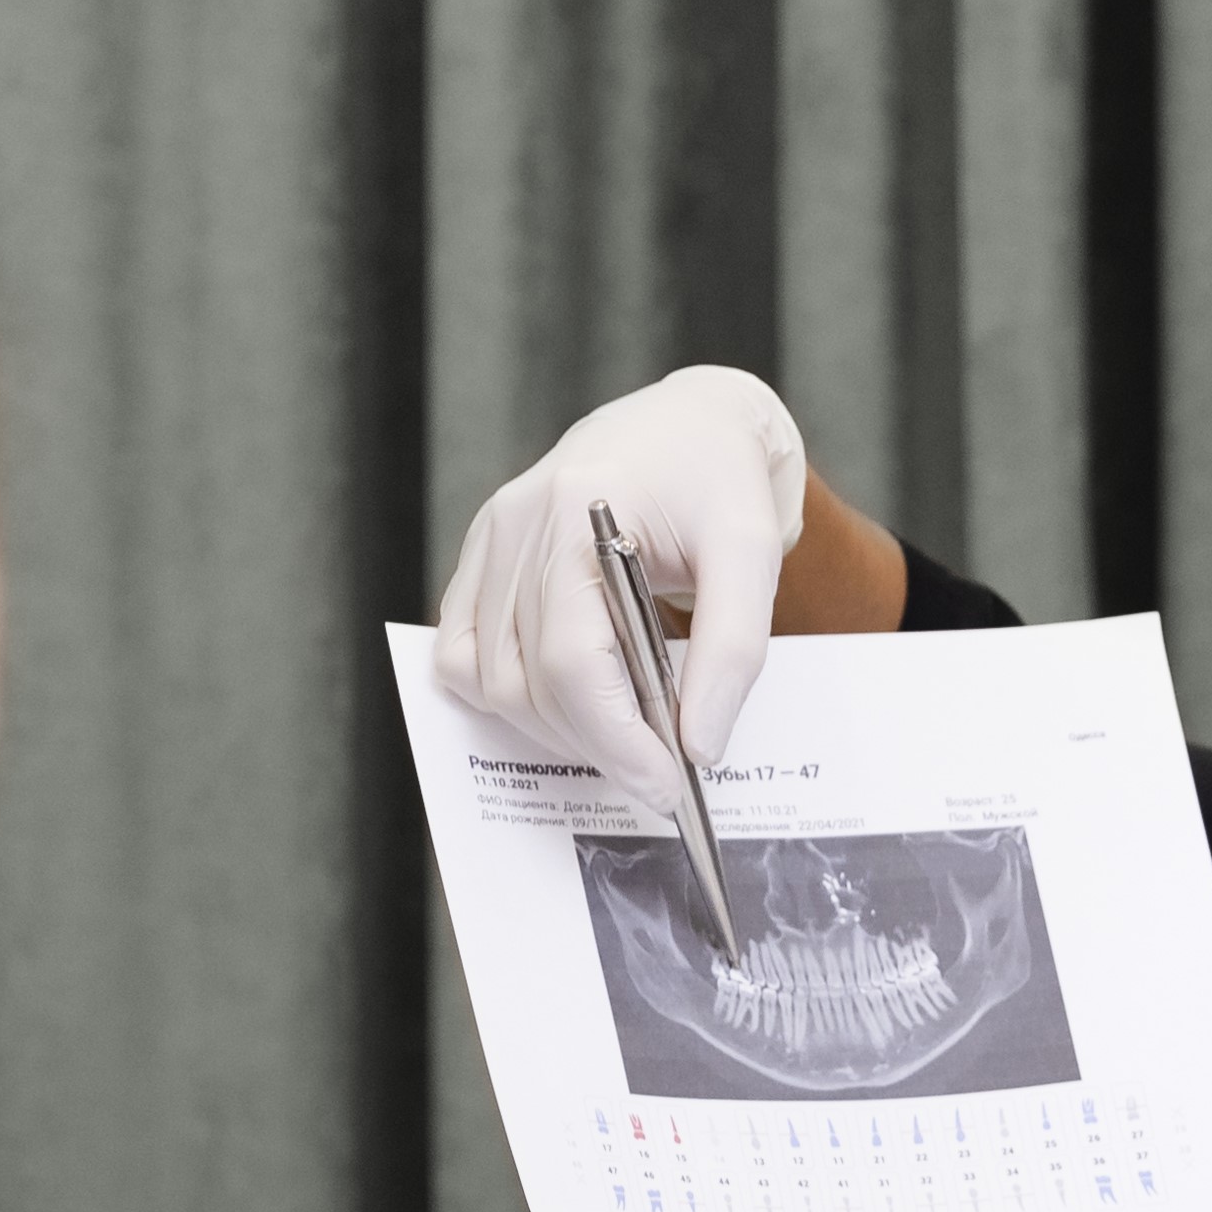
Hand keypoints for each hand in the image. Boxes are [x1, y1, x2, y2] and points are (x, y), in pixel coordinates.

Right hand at [434, 367, 807, 807]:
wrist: (691, 425)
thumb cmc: (722, 481)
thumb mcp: (752, 554)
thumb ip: (732, 651)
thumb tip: (699, 746)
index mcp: (575, 512)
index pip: (571, 661)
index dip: (616, 739)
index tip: (666, 787)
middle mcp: (516, 523)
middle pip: (526, 683)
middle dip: (593, 744)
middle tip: (658, 771)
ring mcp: (489, 540)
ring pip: (487, 682)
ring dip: (551, 729)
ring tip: (622, 733)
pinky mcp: (481, 558)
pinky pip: (460, 654)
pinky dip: (503, 696)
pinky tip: (564, 700)